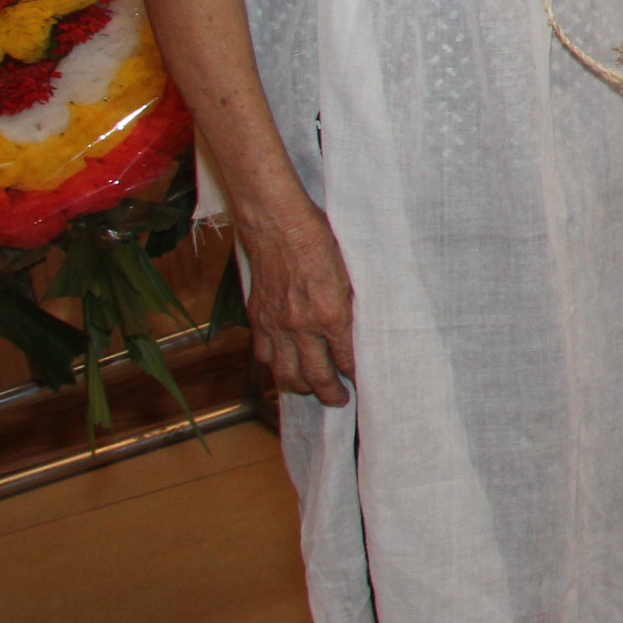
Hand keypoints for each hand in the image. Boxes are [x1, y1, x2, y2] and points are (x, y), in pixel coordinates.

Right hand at [237, 208, 358, 403]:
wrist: (277, 222)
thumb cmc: (320, 237)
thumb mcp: (352, 269)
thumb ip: (356, 301)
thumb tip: (364, 323)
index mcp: (330, 314)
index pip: (346, 358)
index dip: (355, 374)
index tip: (363, 381)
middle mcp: (301, 327)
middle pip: (315, 376)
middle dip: (329, 393)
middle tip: (340, 401)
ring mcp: (276, 324)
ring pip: (285, 373)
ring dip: (300, 387)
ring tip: (312, 391)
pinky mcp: (258, 317)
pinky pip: (264, 354)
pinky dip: (275, 367)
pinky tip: (283, 368)